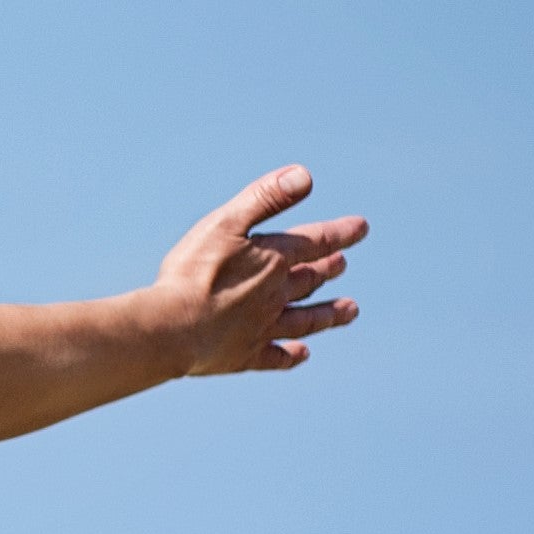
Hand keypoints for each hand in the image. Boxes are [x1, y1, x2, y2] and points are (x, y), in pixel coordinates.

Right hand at [137, 165, 368, 379]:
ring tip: (351, 310)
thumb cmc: (193, 272)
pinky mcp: (244, 355)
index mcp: (272, 261)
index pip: (315, 242)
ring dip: (327, 314)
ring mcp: (262, 328)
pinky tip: (302, 354)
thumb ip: (265, 199)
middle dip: (327, 269)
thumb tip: (305, 175)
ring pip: (304, 320)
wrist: (172, 328)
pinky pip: (275, 357)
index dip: (340, 233)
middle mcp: (275, 295)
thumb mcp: (226, 224)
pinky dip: (290, 355)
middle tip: (343, 264)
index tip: (361, 227)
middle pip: (309, 280)